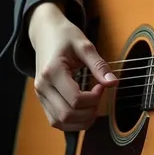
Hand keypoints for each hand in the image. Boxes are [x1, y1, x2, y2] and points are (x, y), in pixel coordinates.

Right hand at [28, 2, 117, 130]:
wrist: (46, 32)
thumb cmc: (65, 36)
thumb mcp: (84, 45)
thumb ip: (99, 65)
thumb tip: (113, 82)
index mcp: (52, 71)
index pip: (75, 99)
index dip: (93, 98)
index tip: (102, 86)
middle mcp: (43, 86)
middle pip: (66, 114)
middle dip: (88, 111)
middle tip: (99, 95)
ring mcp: (40, 94)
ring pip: (59, 122)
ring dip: (80, 120)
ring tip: (92, 104)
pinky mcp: (42, 98)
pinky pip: (55, 119)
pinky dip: (71, 121)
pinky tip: (83, 109)